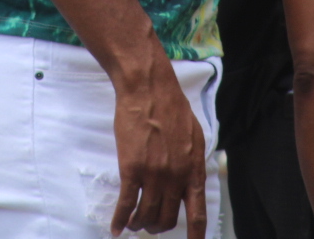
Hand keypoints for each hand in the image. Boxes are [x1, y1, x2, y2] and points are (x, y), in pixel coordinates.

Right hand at [110, 64, 206, 237]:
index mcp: (193, 170)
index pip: (197, 214)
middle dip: (158, 227)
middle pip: (167, 218)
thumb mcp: (195, 137)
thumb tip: (190, 181)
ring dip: (139, 224)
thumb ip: (192, 163)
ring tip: (134, 223)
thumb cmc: (172, 108)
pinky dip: (120, 219)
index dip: (195, 236)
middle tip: (150, 224)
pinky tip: (116, 228)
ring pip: (146, 215)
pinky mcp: (131, 169)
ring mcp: (153, 174)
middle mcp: (175, 177)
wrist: (148, 89)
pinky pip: (125, 204)